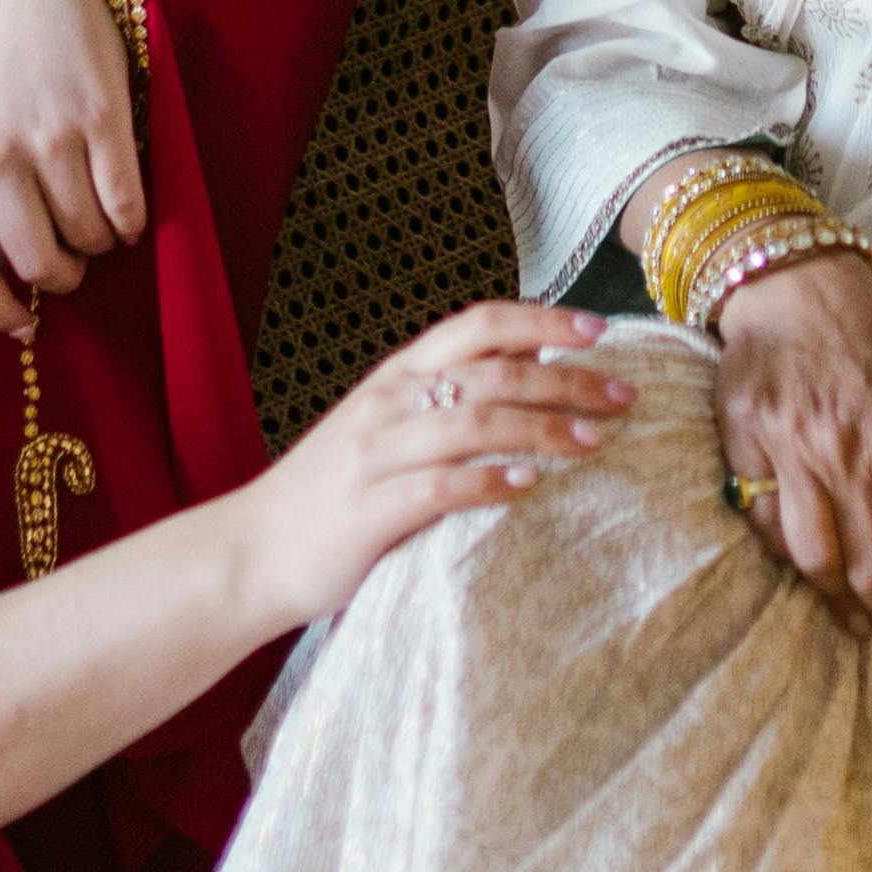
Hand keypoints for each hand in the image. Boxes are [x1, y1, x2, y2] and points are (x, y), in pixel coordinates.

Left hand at [0, 0, 144, 334]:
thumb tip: (10, 278)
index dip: (0, 314)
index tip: (24, 327)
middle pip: (39, 264)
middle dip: (62, 277)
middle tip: (70, 261)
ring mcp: (53, 140)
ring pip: (89, 237)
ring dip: (98, 243)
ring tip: (95, 219)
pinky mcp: (104, 120)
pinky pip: (126, 205)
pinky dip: (132, 222)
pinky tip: (126, 210)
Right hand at [222, 303, 632, 632]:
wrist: (247, 552)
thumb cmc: (327, 495)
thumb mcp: (382, 428)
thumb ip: (442, 399)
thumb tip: (525, 369)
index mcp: (394, 378)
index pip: (476, 325)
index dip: (541, 319)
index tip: (599, 330)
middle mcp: (387, 404)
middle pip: (491, 372)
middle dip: (566, 378)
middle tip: (624, 396)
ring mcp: (375, 456)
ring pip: (474, 422)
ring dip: (542, 428)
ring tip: (594, 442)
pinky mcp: (368, 511)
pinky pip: (439, 487)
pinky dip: (489, 483)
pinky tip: (529, 489)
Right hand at [710, 252, 871, 678]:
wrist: (796, 287)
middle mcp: (846, 447)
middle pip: (864, 565)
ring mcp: (788, 446)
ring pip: (811, 557)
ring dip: (837, 604)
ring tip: (857, 623)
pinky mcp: (742, 443)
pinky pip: (766, 526)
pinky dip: (789, 560)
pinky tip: (810, 571)